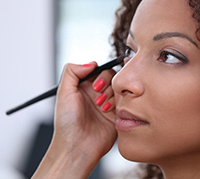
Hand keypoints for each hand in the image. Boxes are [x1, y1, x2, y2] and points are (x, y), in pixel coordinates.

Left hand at [33, 62, 117, 177]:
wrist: (77, 146)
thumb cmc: (67, 123)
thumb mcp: (63, 92)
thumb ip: (73, 71)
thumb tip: (91, 63)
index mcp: (84, 87)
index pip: (98, 70)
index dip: (99, 74)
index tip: (95, 83)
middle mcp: (97, 94)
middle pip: (112, 77)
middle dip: (106, 84)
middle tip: (97, 95)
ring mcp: (108, 103)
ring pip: (119, 88)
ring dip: (110, 95)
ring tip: (100, 106)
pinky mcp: (117, 113)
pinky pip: (125, 101)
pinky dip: (117, 103)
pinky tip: (106, 111)